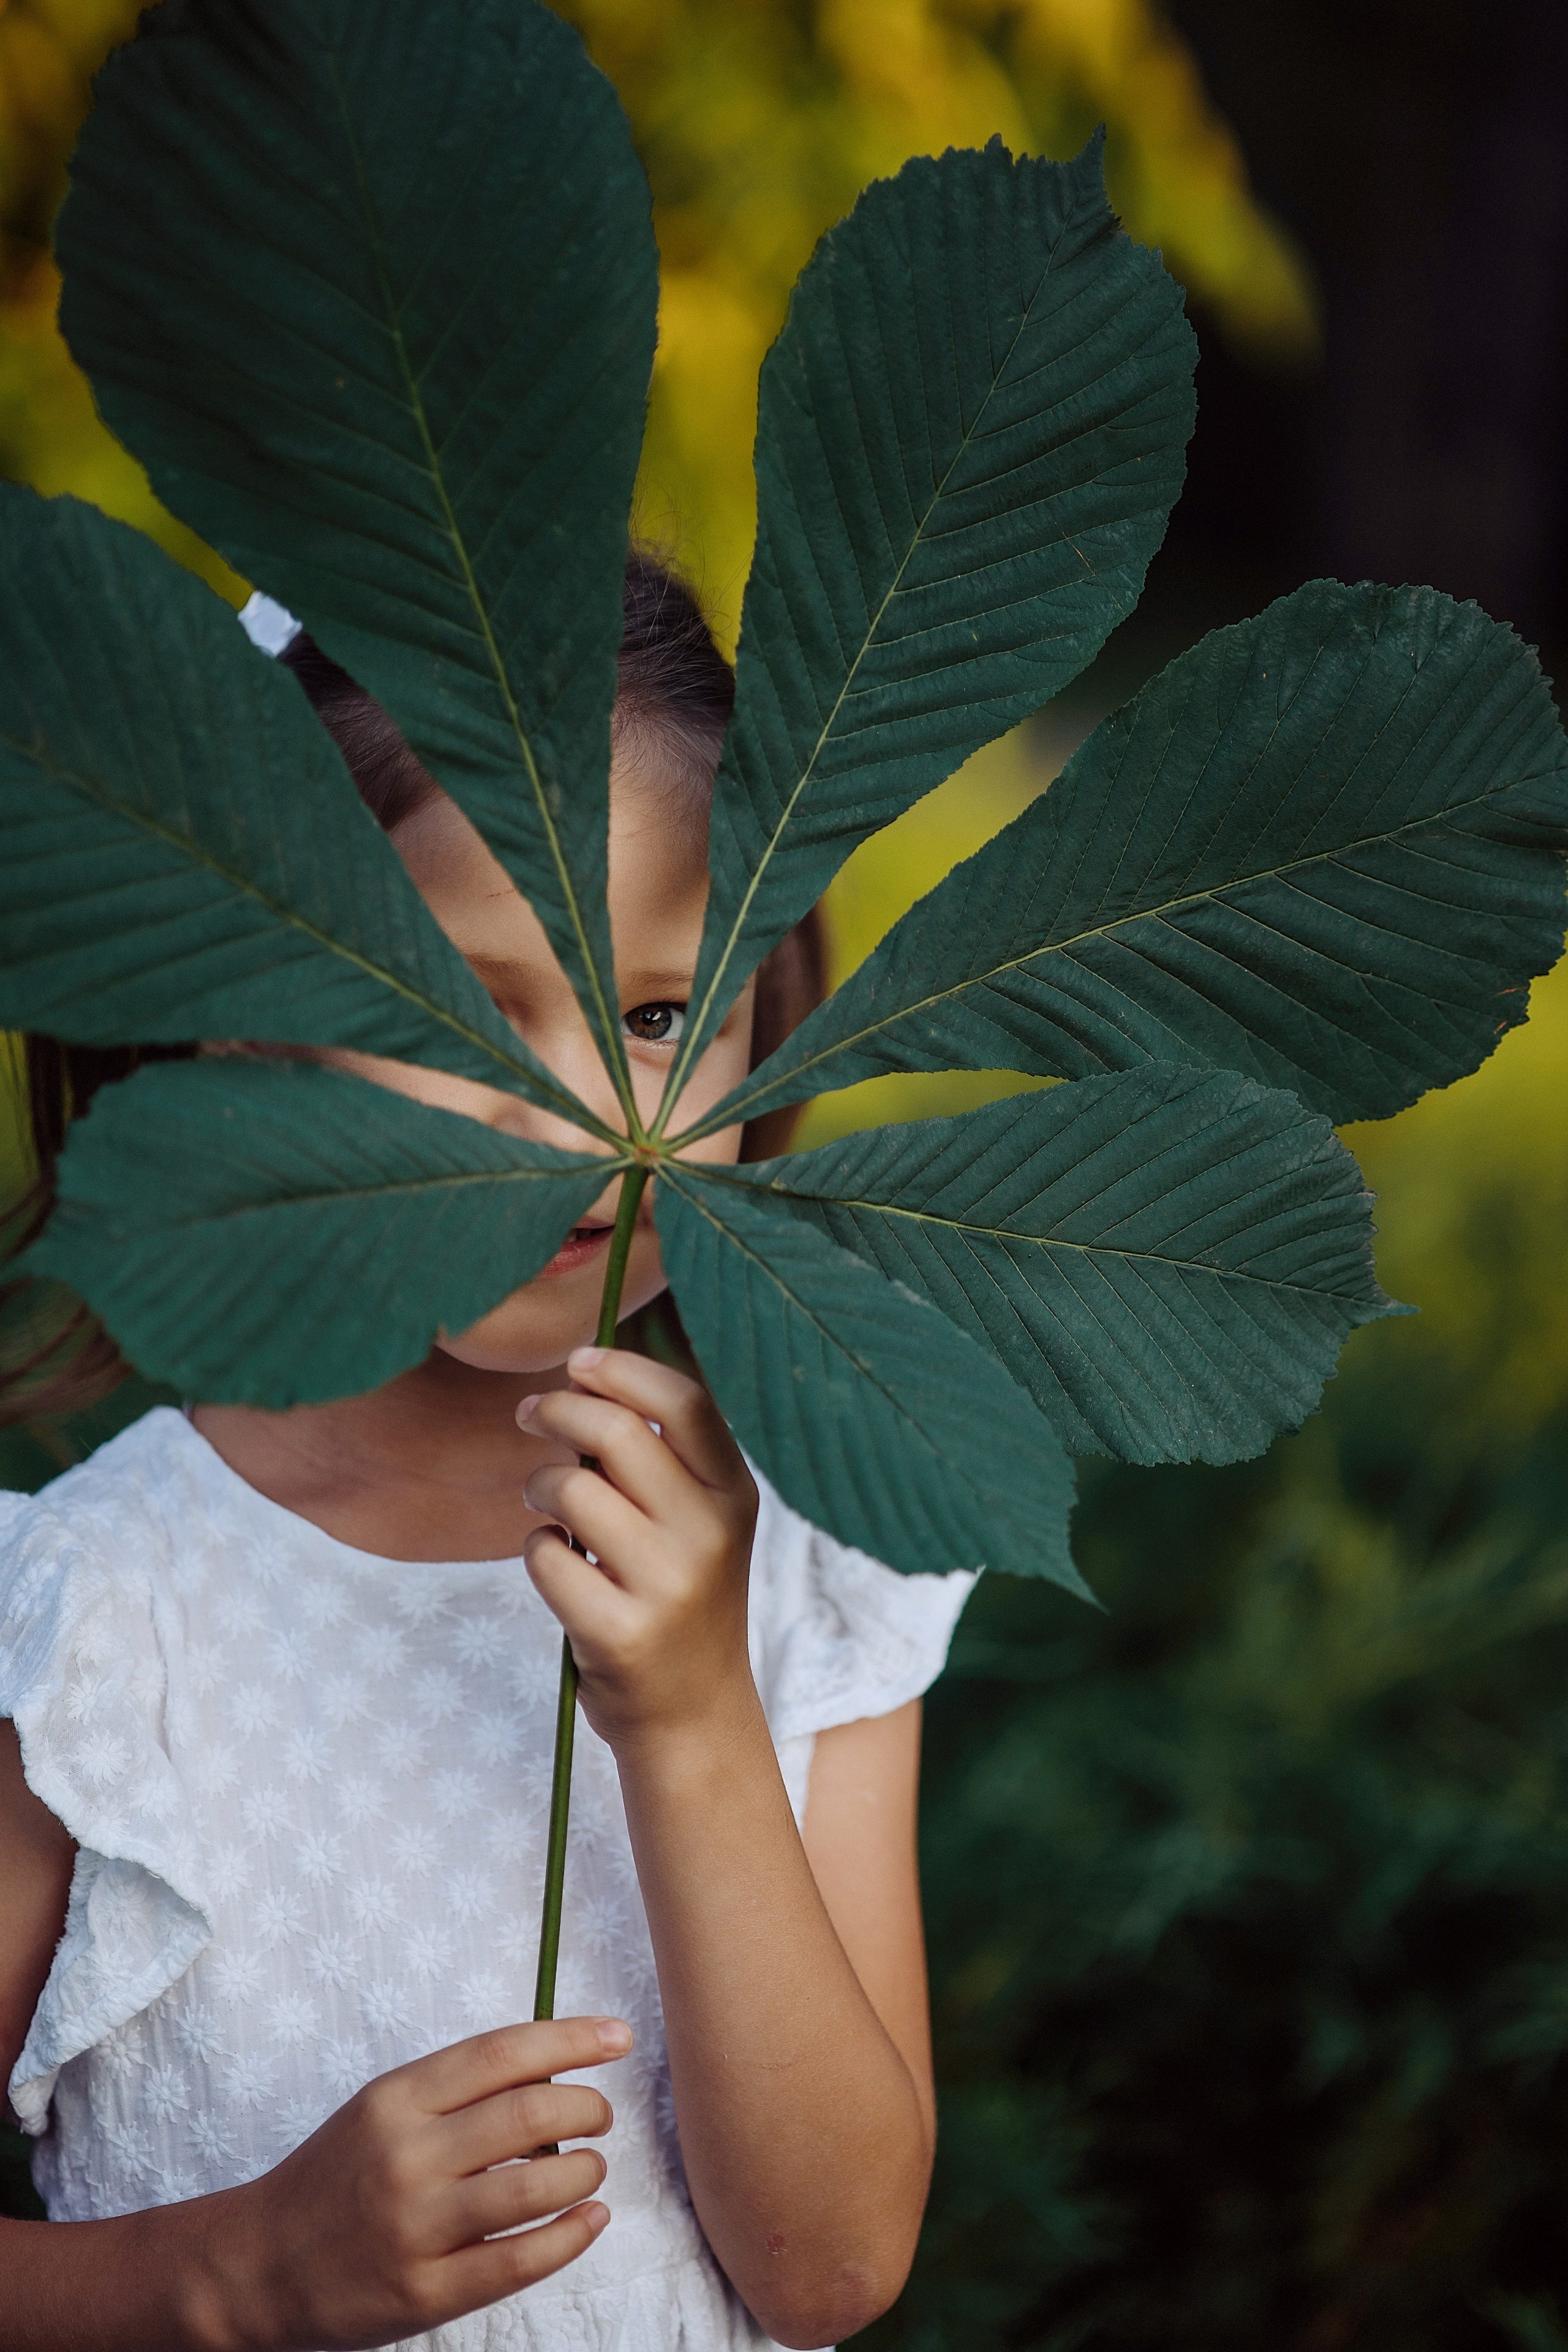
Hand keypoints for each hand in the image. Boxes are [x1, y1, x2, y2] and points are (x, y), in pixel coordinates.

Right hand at [198, 2016, 626, 2351]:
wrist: (257, 2265)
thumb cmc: (338, 2177)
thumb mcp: (382, 2111)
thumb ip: (457, 2090)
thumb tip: (557, 2069)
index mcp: (395, 2099)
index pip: (502, 2052)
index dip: (572, 2039)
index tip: (618, 2037)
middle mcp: (405, 2156)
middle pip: (529, 2112)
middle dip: (587, 2106)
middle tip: (600, 2115)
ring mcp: (414, 2228)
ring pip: (534, 2185)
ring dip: (584, 2170)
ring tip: (591, 2168)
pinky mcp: (423, 2294)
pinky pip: (518, 2262)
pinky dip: (569, 2236)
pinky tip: (589, 2220)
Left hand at [518, 1346, 759, 1750]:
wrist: (693, 1715)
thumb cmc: (680, 1598)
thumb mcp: (699, 1523)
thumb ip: (661, 1459)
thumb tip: (585, 1375)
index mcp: (735, 1495)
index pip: (685, 1402)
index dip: (623, 1369)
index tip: (578, 1360)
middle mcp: (709, 1535)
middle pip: (617, 1432)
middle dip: (557, 1408)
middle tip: (528, 1413)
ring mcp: (667, 1586)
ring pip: (571, 1488)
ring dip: (539, 1484)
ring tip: (546, 1506)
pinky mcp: (619, 1633)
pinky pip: (545, 1556)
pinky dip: (536, 1549)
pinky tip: (559, 1567)